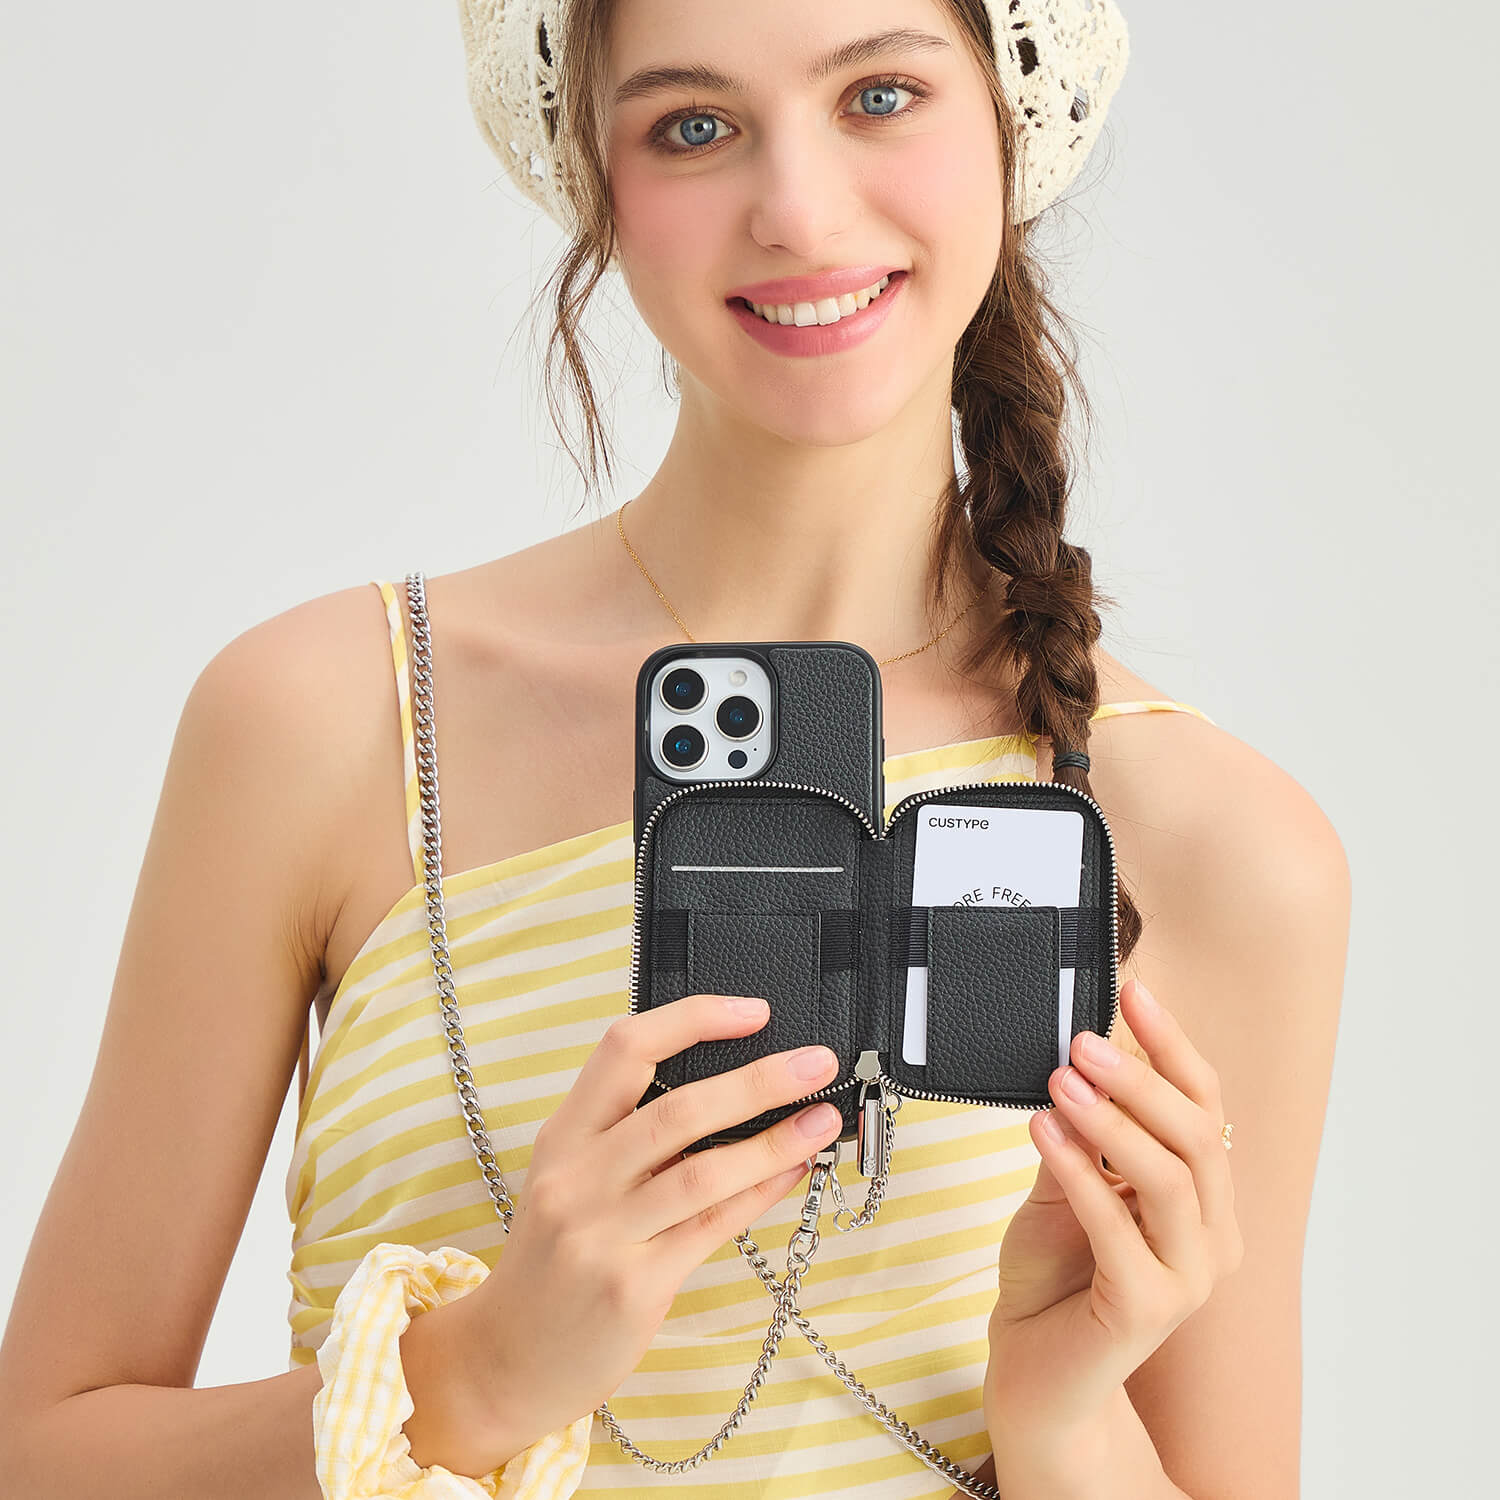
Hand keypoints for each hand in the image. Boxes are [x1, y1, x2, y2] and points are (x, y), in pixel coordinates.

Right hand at [469, 992, 844, 1451]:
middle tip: (816, 1063)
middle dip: (759, 1080)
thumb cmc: (551, 1261)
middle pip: (678, 1109)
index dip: (694, 1019)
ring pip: (704, 1171)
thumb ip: (625, 1134)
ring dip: (775, 1140)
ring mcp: (603, 1234)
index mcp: (563, 1136)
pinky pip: (712, 1227)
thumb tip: (728, 1090)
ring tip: (823, 1119)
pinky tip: (795, 1171)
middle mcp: (578, 1178)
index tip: (755, 1012)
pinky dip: (760, 1193)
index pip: (626, 1048)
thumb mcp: (568, 1179)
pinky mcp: (634, 1286)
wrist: (507, 1358)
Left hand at [983, 978, 1244, 1442]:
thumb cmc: (1054, 1276)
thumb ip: (1081, 1130)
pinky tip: (1043, 1131)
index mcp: (1201, 1199)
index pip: (1203, 1107)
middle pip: (1198, 1137)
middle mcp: (1210, 1236)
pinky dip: (1080, 1170)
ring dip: (1113, 1120)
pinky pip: (1118, 1227)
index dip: (1172, 1046)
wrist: (1035, 1371)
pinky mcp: (1148, 1309)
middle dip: (1141, 1079)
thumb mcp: (1065, 1182)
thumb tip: (1080, 1057)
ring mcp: (1187, 1277)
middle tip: (1084, 1040)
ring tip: (1061, 1080)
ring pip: (1171, 1179)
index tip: (1134, 991)